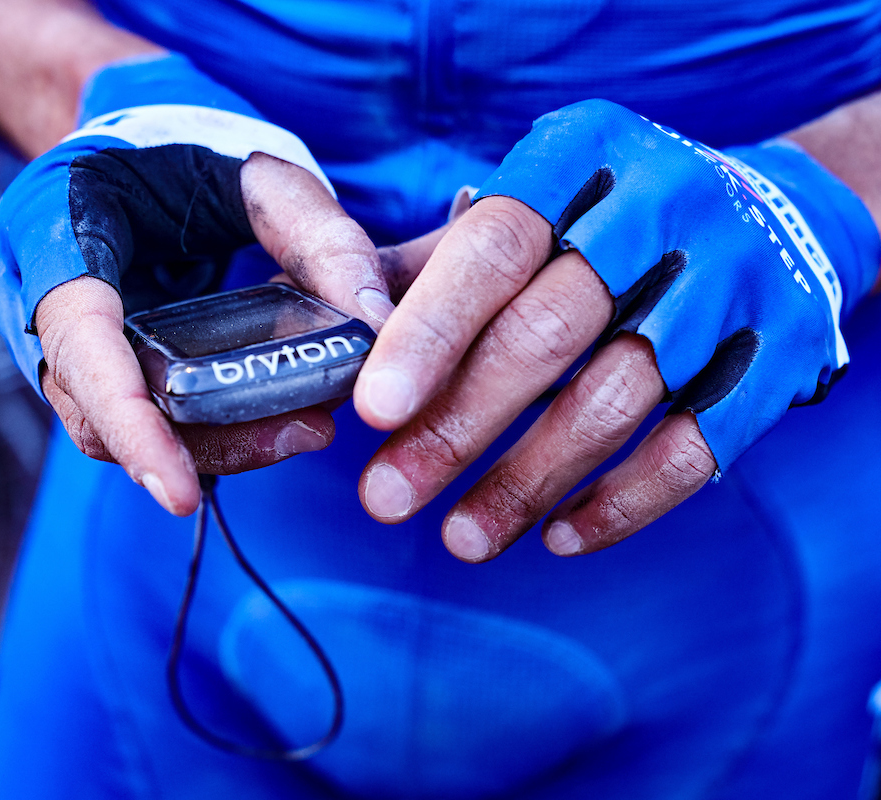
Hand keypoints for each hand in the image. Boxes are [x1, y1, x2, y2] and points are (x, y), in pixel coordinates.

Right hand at [0, 55, 394, 515]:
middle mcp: (36, 295)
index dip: (126, 423)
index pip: (79, 344)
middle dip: (199, 445)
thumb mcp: (262, 170)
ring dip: (212, 444)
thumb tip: (375, 323)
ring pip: (121, 428)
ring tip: (307, 428)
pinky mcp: (97, 362)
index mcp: (53, 226)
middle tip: (305, 434)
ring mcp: (61, 339)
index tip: (179, 492)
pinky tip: (274, 418)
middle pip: (101, 410)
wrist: (137, 136)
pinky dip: (205, 429)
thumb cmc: (189, 140)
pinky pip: (140, 414)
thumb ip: (320, 235)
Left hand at [353, 99, 879, 560]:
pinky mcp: (781, 354)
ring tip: (459, 540)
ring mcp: (733, 279)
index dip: (428, 333)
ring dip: (526, 481)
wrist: (774, 211)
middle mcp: (664, 206)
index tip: (371, 411)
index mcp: (581, 155)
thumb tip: (336, 345)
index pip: (491, 248)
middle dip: (457, 426)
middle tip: (385, 496)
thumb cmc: (601, 224)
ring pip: (616, 397)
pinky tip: (557, 537)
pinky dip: (622, 503)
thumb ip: (431, 268)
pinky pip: (697, 446)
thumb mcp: (523, 210)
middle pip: (547, 332)